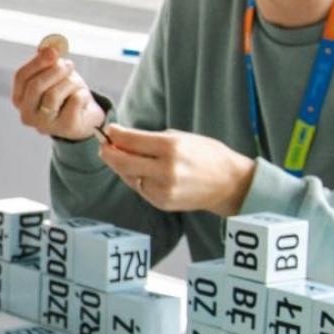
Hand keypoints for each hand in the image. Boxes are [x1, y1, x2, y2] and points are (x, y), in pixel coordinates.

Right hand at [11, 47, 103, 141]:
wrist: (84, 118)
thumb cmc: (65, 93)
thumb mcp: (55, 74)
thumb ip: (48, 60)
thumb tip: (49, 46)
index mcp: (19, 99)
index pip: (21, 77)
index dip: (37, 62)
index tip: (52, 51)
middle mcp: (27, 114)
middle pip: (35, 86)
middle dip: (54, 71)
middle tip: (69, 64)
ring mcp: (44, 124)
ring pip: (54, 94)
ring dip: (70, 82)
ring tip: (76, 83)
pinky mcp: (65, 127)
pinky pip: (74, 101)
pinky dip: (82, 94)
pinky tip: (82, 99)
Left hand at [98, 125, 255, 215]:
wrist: (229, 184)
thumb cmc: (206, 155)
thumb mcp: (182, 137)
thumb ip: (151, 139)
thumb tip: (122, 138)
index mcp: (171, 147)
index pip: (131, 140)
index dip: (115, 135)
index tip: (109, 130)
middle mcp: (165, 169)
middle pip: (122, 161)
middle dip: (109, 152)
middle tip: (104, 146)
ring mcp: (163, 188)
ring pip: (128, 176)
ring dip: (120, 166)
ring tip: (122, 157)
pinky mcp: (162, 202)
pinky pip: (139, 188)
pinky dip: (134, 179)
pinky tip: (138, 172)